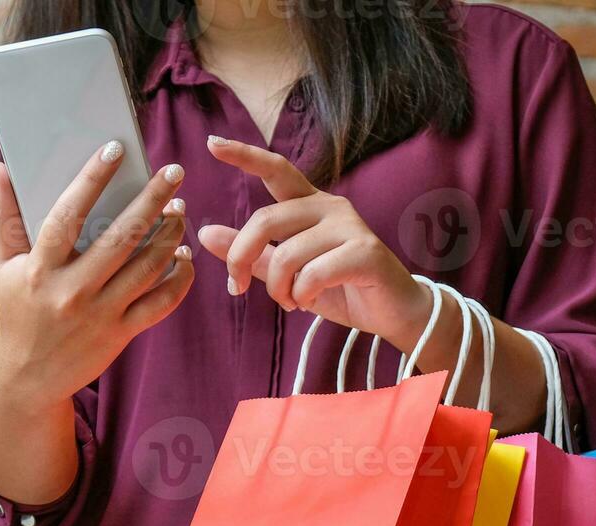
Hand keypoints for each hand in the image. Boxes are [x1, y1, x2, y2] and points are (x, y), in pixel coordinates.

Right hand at [0, 143, 194, 410]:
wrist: (27, 379)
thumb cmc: (16, 314)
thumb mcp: (3, 267)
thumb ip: (5, 216)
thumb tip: (0, 166)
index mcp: (41, 269)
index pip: (67, 214)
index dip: (92, 178)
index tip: (115, 148)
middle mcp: (72, 291)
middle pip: (121, 236)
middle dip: (153, 199)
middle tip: (174, 172)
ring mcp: (100, 314)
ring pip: (148, 266)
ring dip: (170, 234)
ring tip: (179, 211)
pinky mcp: (121, 334)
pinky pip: (161, 303)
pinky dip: (179, 278)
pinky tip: (184, 256)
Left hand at [197, 136, 430, 347]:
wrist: (390, 312)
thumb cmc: (339, 288)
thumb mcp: (286, 272)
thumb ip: (250, 253)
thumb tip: (206, 232)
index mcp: (310, 205)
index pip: (276, 170)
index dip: (245, 156)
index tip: (211, 143)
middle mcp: (330, 206)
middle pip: (265, 220)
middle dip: (240, 258)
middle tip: (237, 288)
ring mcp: (350, 226)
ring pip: (286, 254)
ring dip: (277, 289)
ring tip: (290, 301)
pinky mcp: (365, 251)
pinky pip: (312, 273)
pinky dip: (302, 295)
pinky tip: (309, 302)